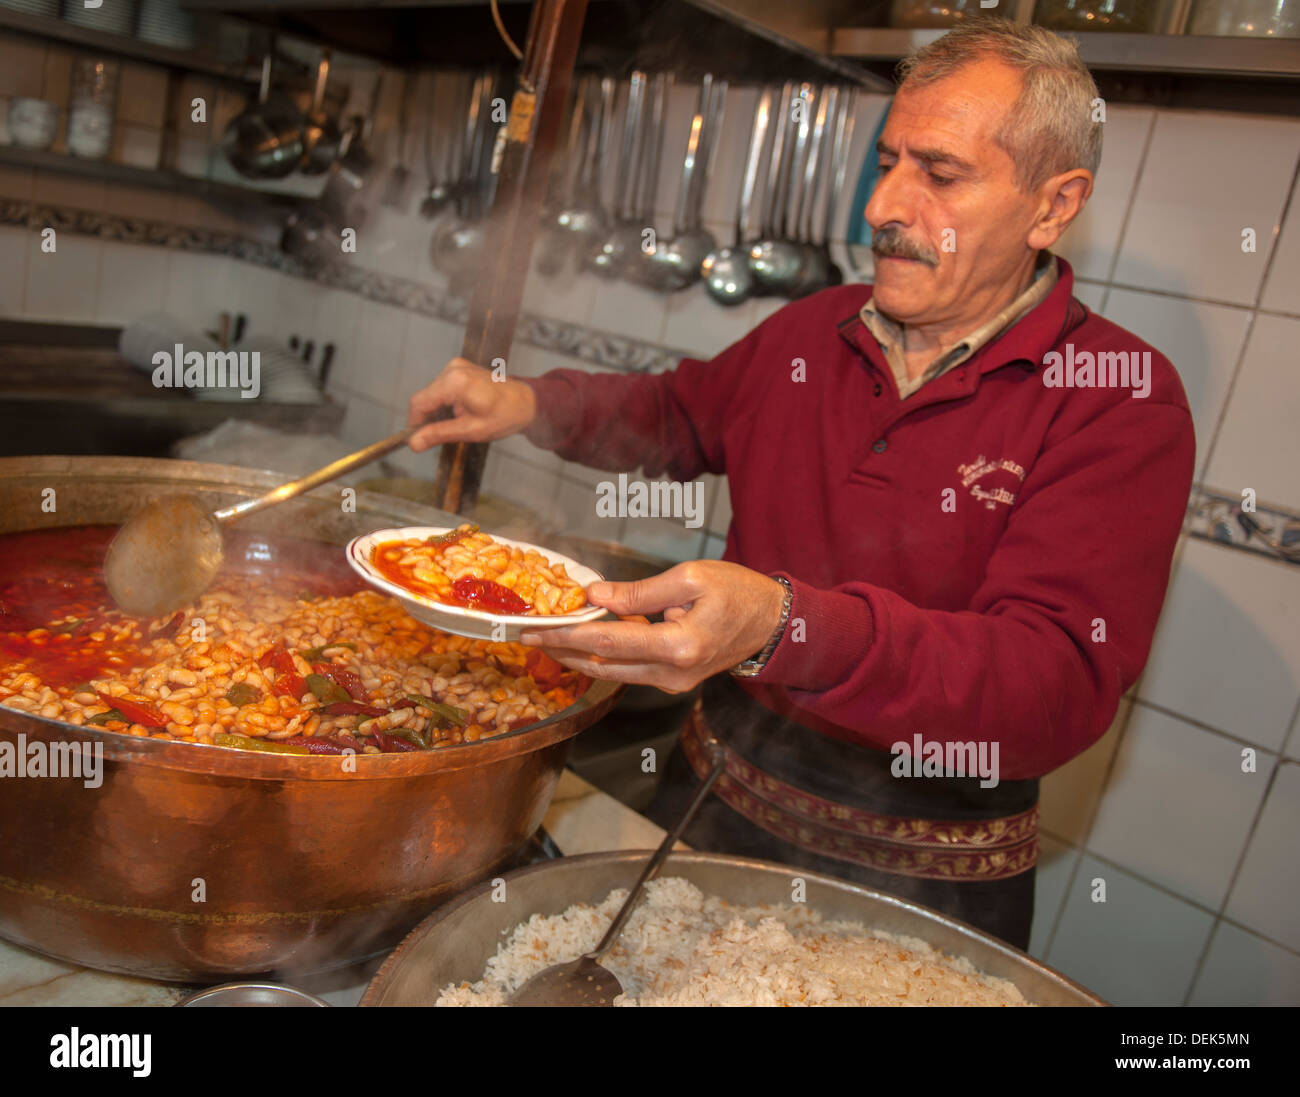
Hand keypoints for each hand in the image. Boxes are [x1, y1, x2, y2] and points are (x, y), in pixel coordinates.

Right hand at [407, 357, 537, 451]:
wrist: (527, 402)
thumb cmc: (504, 416)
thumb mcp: (471, 430)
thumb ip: (439, 434)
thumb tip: (413, 443)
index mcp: (455, 382)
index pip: (419, 403)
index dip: (414, 423)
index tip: (416, 440)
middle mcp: (453, 369)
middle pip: (425, 398)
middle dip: (428, 419)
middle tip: (441, 437)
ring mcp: (456, 366)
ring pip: (432, 394)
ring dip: (438, 412)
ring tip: (458, 424)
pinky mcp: (459, 368)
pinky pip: (441, 388)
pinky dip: (445, 403)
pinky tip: (460, 414)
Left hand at [518, 561, 786, 692]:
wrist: (774, 623)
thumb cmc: (738, 592)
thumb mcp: (689, 578)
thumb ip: (639, 592)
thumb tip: (595, 597)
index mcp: (677, 647)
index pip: (606, 644)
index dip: (565, 636)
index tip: (532, 630)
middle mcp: (672, 674)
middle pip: (603, 666)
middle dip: (562, 650)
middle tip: (528, 636)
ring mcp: (673, 683)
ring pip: (614, 672)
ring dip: (580, 656)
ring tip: (549, 636)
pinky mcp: (674, 682)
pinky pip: (631, 670)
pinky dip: (605, 656)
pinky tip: (586, 640)